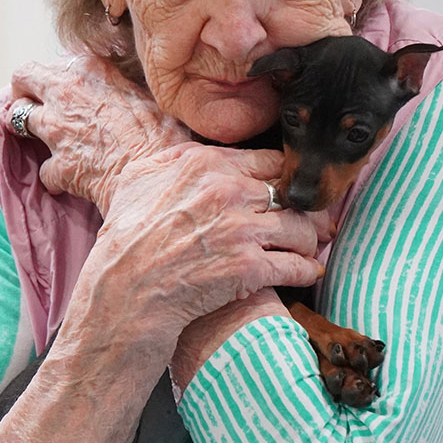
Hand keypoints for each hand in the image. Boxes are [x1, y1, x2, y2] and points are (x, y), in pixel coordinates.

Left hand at [9, 55, 189, 212]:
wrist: (159, 172)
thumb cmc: (163, 133)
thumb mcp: (145, 94)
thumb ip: (120, 86)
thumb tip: (119, 92)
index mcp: (91, 69)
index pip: (56, 62)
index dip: (56, 78)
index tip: (62, 90)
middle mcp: (66, 91)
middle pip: (23, 76)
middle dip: (23, 91)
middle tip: (32, 105)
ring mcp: (56, 127)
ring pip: (19, 118)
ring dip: (30, 129)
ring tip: (48, 140)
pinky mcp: (56, 163)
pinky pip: (46, 168)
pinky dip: (57, 175)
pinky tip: (71, 179)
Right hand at [67, 144, 323, 341]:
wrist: (123, 292)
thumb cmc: (126, 236)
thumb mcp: (139, 179)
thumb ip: (174, 157)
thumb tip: (197, 150)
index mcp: (206, 164)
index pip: (269, 161)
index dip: (286, 177)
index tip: (292, 190)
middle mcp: (228, 191)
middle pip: (292, 193)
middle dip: (309, 208)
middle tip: (319, 219)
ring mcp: (240, 230)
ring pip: (300, 228)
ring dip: (310, 239)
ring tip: (311, 246)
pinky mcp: (247, 269)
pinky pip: (294, 266)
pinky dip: (306, 270)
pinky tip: (308, 272)